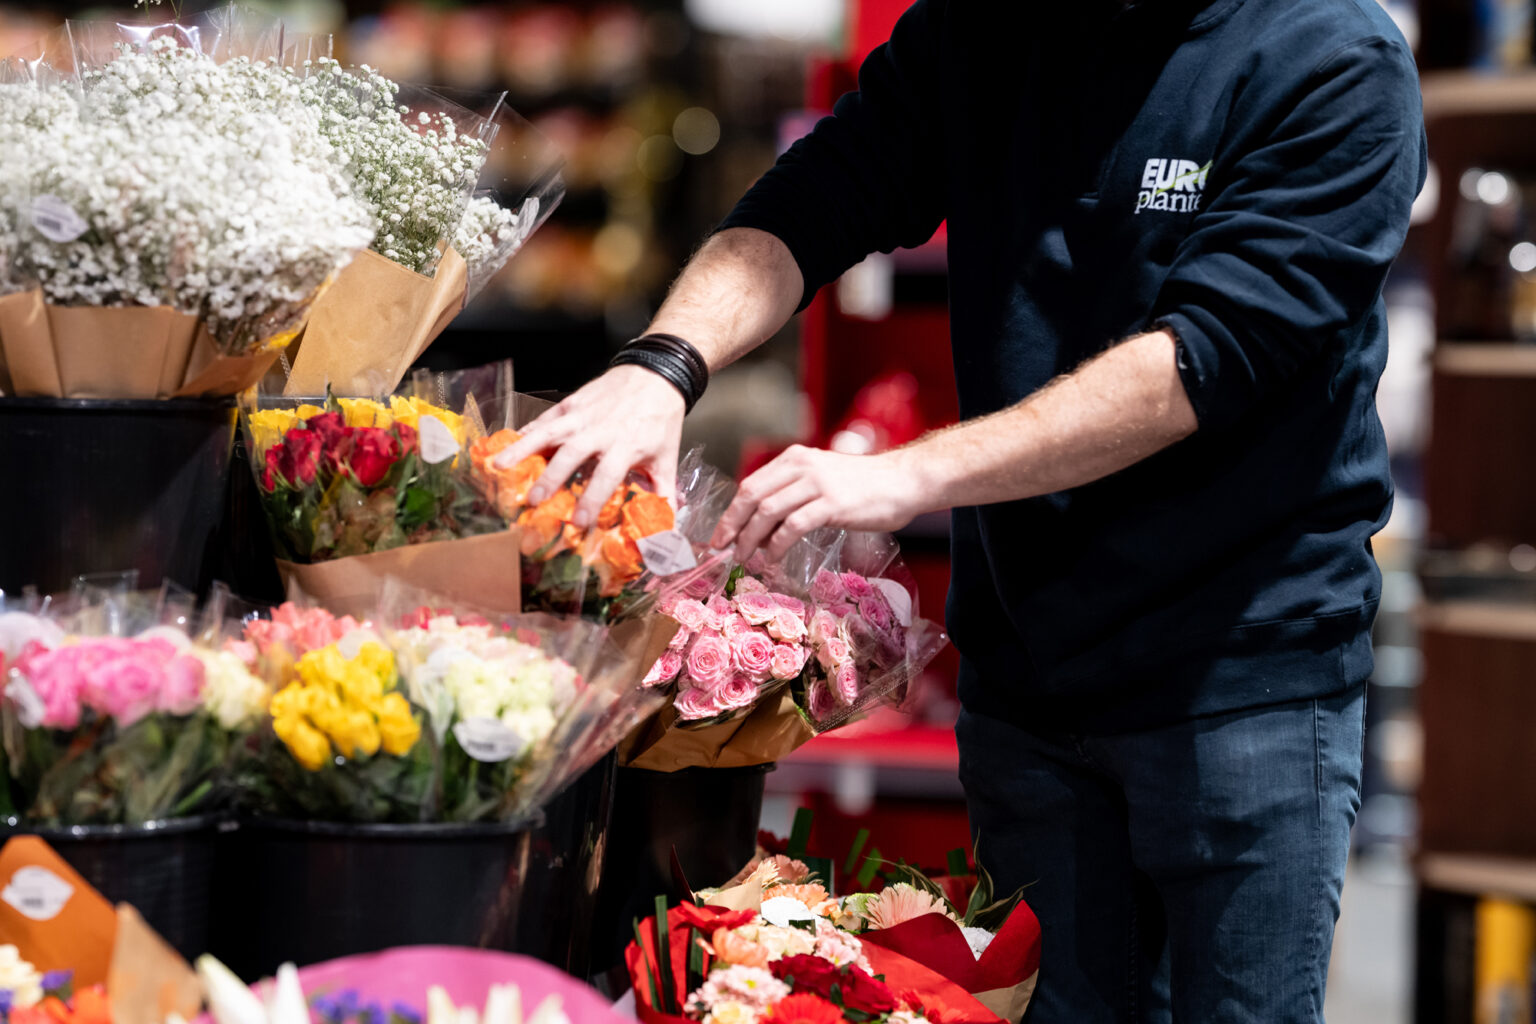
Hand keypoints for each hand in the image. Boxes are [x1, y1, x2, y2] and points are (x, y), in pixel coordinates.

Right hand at [492, 365, 685, 525]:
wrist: (656, 375)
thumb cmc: (660, 419)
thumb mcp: (667, 458)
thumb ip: (664, 493)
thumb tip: (664, 526)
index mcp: (627, 445)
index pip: (607, 475)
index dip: (592, 498)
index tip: (579, 521)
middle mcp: (601, 429)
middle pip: (571, 453)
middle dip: (551, 477)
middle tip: (533, 500)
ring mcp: (583, 414)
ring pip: (549, 431)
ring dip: (523, 449)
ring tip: (499, 466)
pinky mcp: (572, 402)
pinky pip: (546, 418)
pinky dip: (526, 431)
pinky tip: (508, 443)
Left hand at [711, 445, 927, 561]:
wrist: (903, 481)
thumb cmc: (863, 487)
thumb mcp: (821, 480)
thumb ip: (793, 496)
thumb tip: (763, 531)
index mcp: (794, 459)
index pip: (751, 485)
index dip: (731, 512)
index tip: (720, 535)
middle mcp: (802, 466)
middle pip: (752, 496)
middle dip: (733, 525)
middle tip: (722, 548)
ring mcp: (817, 484)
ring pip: (768, 511)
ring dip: (751, 538)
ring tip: (745, 557)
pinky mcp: (832, 503)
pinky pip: (793, 525)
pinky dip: (778, 544)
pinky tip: (774, 557)